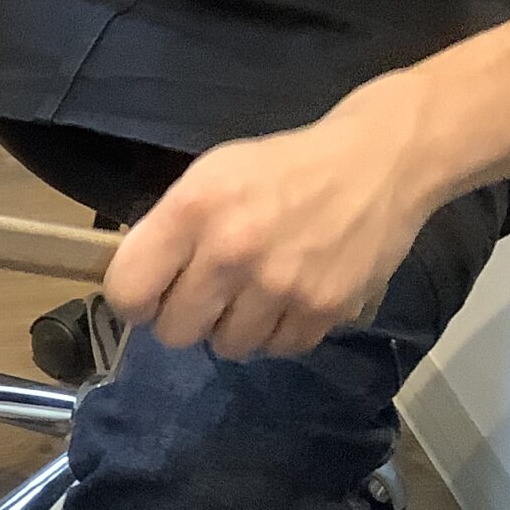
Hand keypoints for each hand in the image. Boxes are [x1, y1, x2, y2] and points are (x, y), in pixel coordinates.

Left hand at [104, 83, 440, 358]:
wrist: (380, 161)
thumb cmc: (284, 168)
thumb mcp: (212, 175)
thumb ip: (169, 229)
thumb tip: (134, 287)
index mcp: (193, 209)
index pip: (128, 291)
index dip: (135, 301)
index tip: (152, 294)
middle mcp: (231, 250)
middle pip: (174, 332)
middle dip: (186, 317)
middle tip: (210, 292)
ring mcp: (279, 284)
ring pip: (227, 347)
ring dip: (235, 327)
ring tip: (256, 291)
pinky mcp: (323, 308)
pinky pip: (277, 349)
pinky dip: (279, 331)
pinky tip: (291, 297)